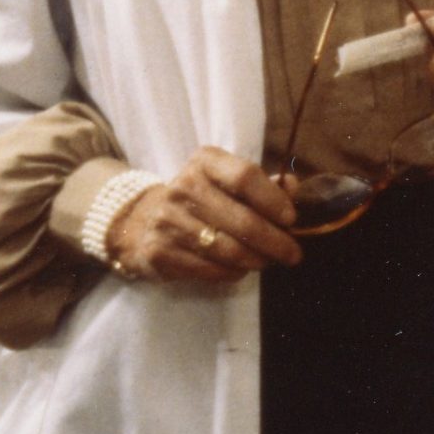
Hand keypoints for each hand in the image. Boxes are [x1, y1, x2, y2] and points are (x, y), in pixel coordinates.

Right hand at [107, 147, 301, 280]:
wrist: (140, 221)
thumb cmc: (200, 198)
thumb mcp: (226, 180)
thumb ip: (263, 184)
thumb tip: (293, 186)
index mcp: (204, 162)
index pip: (245, 176)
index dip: (274, 200)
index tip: (292, 219)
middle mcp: (182, 187)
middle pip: (242, 219)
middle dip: (275, 241)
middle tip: (293, 253)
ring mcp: (167, 221)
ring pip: (227, 249)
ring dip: (257, 259)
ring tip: (270, 261)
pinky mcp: (158, 253)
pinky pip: (209, 269)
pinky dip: (232, 272)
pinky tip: (242, 269)